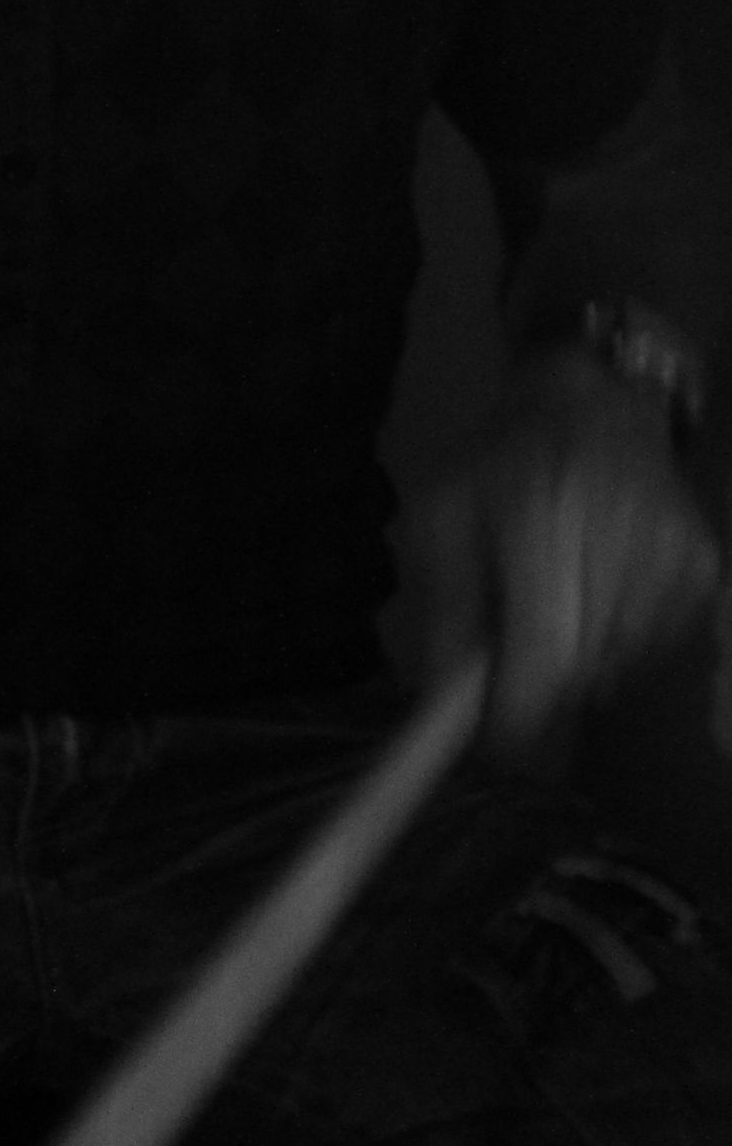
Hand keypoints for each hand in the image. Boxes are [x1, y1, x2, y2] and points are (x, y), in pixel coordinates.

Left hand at [405, 354, 722, 753]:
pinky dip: (613, 640)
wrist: (596, 404)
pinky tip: (593, 590)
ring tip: (550, 602)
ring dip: (575, 663)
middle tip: (508, 668)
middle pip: (583, 670)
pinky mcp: (701, 567)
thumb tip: (449, 707)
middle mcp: (623, 537)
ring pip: (617, 665)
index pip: (548, 650)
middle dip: (539, 687)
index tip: (495, 742)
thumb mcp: (442, 520)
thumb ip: (447, 614)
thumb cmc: (502, 464)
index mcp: (546, 517)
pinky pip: (649, 646)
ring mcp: (674, 554)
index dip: (521, 712)